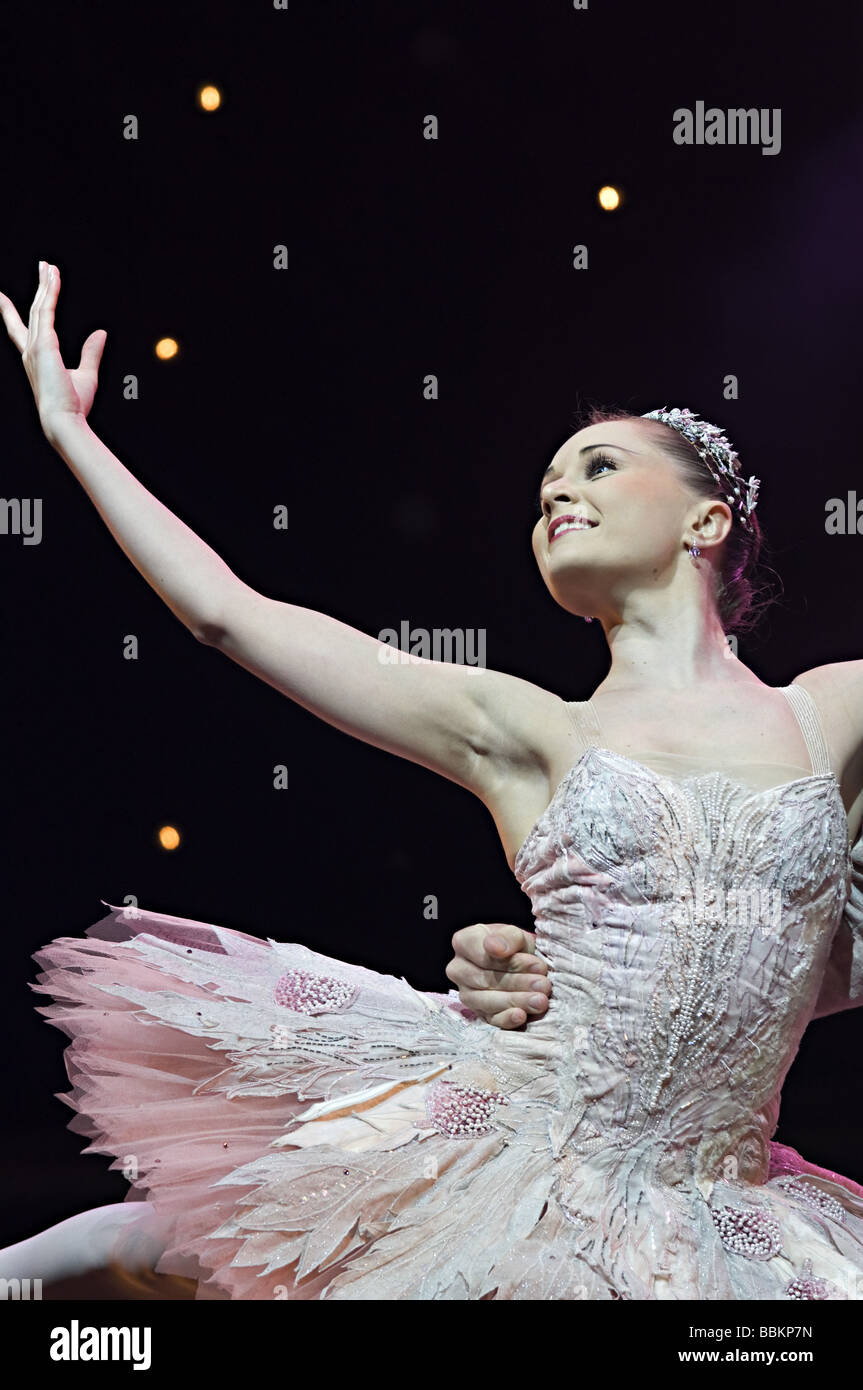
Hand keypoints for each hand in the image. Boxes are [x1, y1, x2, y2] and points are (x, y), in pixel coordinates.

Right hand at [0, 261, 105, 433]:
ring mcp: (35, 346)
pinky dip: (50, 291)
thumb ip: (91, 353)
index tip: (1, 298)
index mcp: (36, 359)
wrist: (64, 420)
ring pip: (39, 306)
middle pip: (33, 311)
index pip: (21, 330)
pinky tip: (54, 277)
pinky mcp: (44, 344)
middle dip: (38, 288)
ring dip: (45, 284)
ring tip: (49, 266)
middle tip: (43, 267)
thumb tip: (100, 333)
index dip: (10, 313)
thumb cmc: (73, 405)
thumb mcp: (86, 375)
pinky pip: (47, 310)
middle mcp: (31, 351)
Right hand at [445, 922, 551, 1028]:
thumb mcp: (516, 935)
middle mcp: (459, 969)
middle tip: (543, 985)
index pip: (481, 953)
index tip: (535, 965)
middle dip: (517, 983)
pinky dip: (506, 1019)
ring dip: (516, 1001)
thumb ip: (507, 937)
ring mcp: (467, 994)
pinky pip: (490, 1020)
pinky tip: (521, 1016)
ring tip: (540, 1000)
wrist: (523, 964)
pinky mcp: (479, 1014)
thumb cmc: (516, 946)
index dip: (509, 962)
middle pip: (485, 979)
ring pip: (487, 1001)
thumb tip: (495, 948)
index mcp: (464, 942)